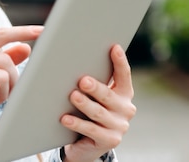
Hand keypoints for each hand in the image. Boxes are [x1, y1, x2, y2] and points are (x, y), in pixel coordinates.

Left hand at [60, 44, 136, 161]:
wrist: (88, 143)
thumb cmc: (88, 111)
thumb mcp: (94, 95)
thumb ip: (92, 80)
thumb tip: (74, 58)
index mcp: (124, 93)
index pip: (124, 76)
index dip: (120, 62)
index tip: (113, 47)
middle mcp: (125, 109)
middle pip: (108, 96)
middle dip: (95, 88)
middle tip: (82, 80)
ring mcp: (119, 126)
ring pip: (98, 113)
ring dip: (85, 104)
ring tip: (73, 96)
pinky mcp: (109, 141)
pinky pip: (90, 130)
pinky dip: (76, 123)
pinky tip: (65, 118)